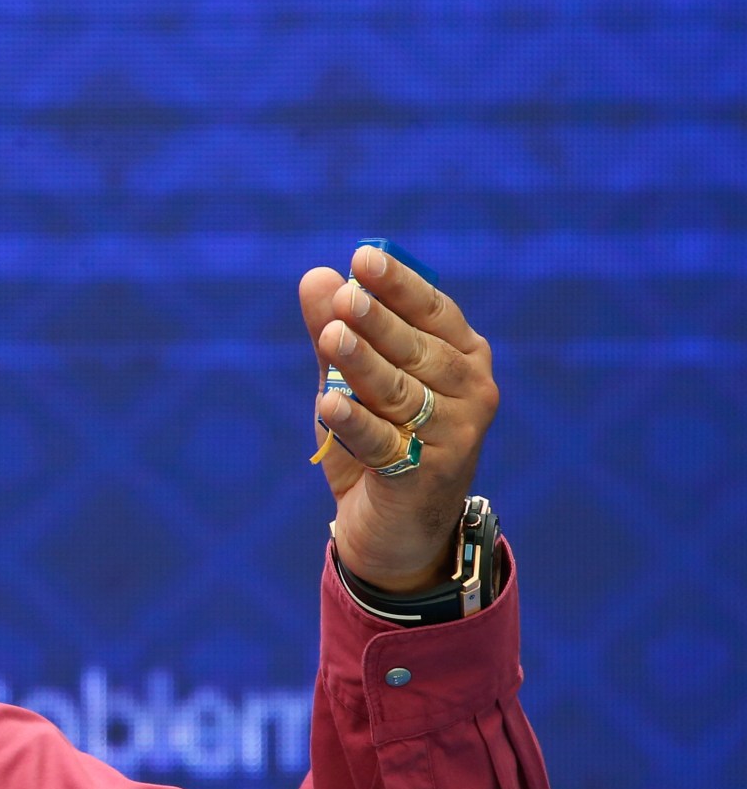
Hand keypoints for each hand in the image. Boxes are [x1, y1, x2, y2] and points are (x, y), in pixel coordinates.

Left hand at [298, 247, 497, 593]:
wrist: (393, 530)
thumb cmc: (378, 441)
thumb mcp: (350, 383)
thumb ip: (335, 333)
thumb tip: (316, 276)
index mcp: (461, 357)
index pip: (432, 311)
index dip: (399, 285)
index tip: (363, 258)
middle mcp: (471, 391)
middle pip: (417, 349)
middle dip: (379, 322)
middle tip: (347, 297)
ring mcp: (456, 435)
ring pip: (401, 393)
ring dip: (364, 366)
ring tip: (332, 338)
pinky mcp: (429, 476)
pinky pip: (385, 443)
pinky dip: (355, 423)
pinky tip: (327, 404)